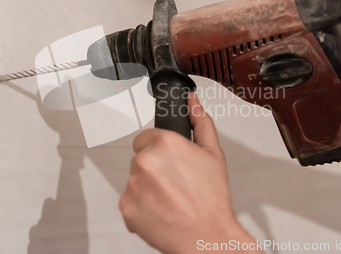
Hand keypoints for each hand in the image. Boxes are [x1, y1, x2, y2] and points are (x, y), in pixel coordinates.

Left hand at [119, 93, 261, 253]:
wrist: (206, 237)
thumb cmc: (211, 200)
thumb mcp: (213, 154)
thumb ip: (200, 122)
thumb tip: (193, 102)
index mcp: (164, 142)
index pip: (148, 137)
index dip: (161, 150)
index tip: (172, 163)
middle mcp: (145, 160)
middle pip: (140, 157)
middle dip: (154, 167)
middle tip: (175, 183)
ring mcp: (133, 184)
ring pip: (135, 178)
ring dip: (147, 186)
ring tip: (170, 198)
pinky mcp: (126, 206)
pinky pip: (130, 199)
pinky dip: (141, 205)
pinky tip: (160, 210)